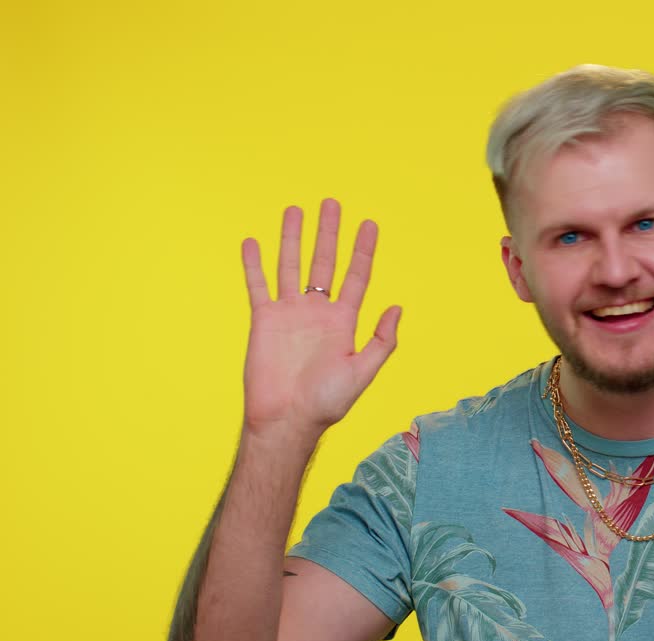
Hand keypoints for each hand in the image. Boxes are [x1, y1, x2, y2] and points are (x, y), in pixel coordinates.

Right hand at [240, 198, 400, 437]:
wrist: (287, 419)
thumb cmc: (326, 402)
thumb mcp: (363, 370)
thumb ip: (381, 340)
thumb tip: (396, 307)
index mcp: (343, 321)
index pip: (356, 276)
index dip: (363, 250)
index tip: (369, 224)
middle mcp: (317, 311)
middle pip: (324, 262)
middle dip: (329, 233)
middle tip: (332, 203)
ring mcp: (289, 313)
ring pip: (291, 266)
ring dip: (293, 238)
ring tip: (296, 209)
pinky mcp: (264, 320)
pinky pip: (258, 286)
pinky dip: (254, 264)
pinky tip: (254, 241)